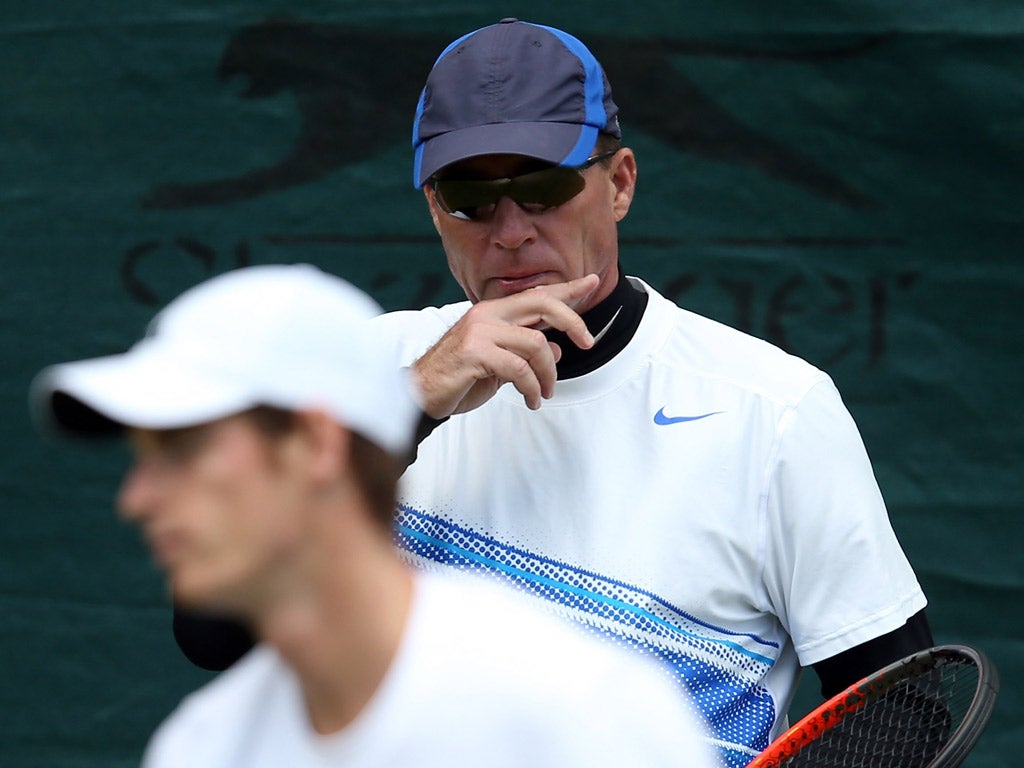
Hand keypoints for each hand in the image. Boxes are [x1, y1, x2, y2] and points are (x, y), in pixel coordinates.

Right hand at [413, 274, 599, 417]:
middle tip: (588, 343)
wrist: (419, 393)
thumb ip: (525, 353)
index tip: (592, 282)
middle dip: (572, 321)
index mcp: (494, 312)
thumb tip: (557, 350)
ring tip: (545, 393)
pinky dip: (532, 387)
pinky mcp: (473, 352)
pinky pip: (518, 368)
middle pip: (542, 304)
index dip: (567, 289)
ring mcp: (479, 331)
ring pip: (536, 343)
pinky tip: (531, 400)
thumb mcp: (500, 364)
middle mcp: (487, 314)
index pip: (537, 295)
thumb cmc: (458, 378)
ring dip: (549, 373)